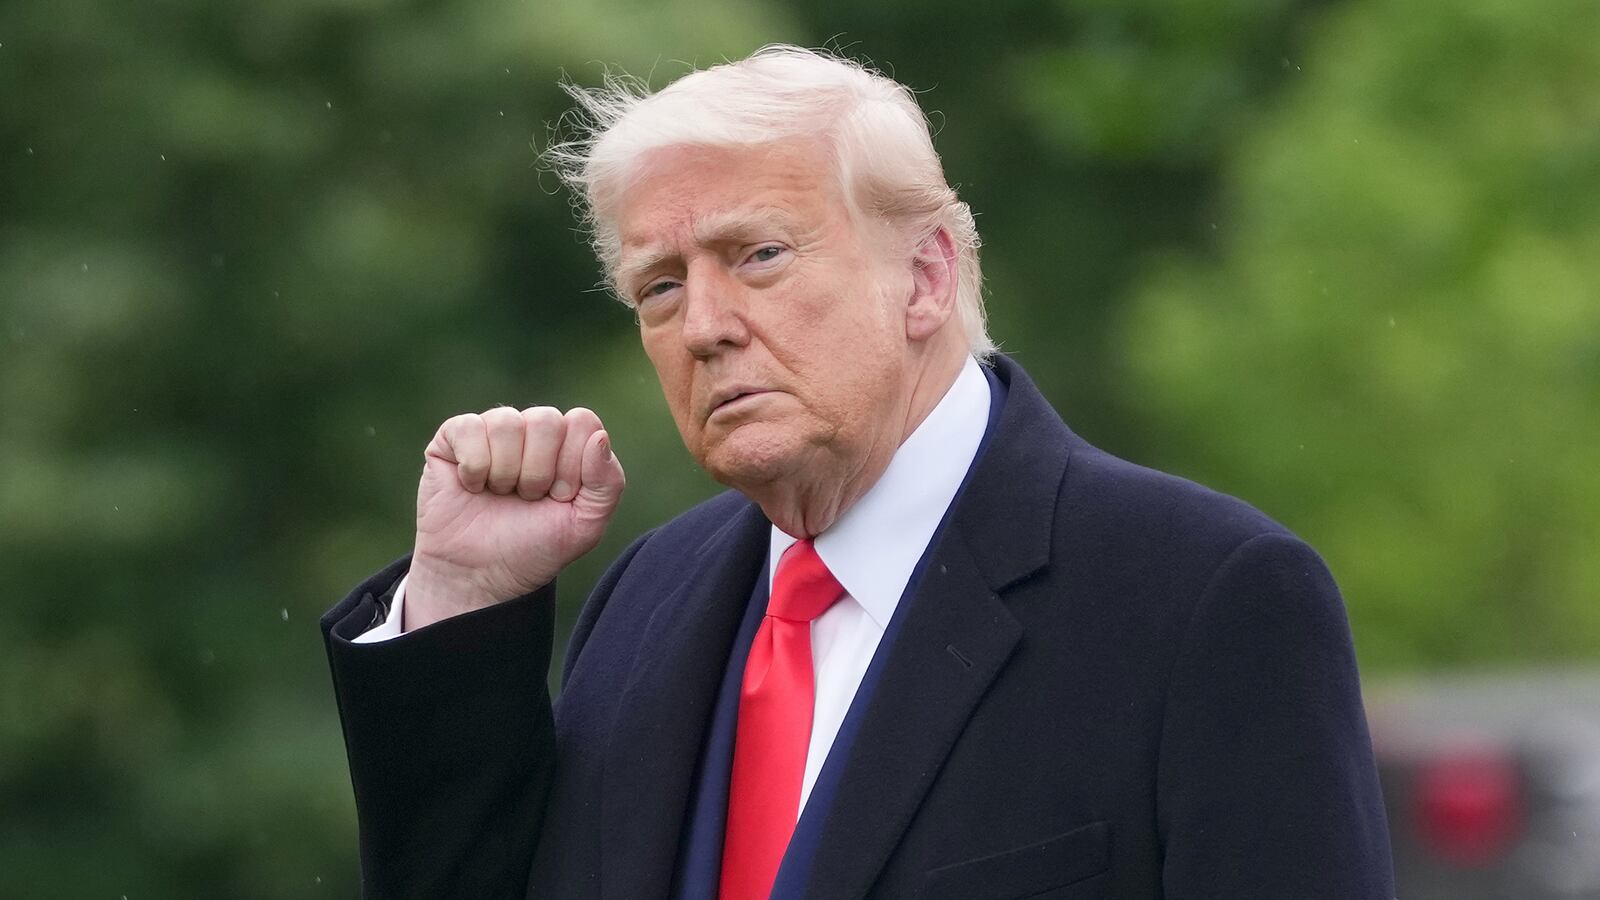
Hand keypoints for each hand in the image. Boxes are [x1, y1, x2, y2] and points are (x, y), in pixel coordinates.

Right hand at [405, 406, 625, 629]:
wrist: (480, 575)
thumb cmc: (534, 547)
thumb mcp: (586, 525)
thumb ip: (608, 483)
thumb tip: (599, 437)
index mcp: (567, 442)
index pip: (582, 421)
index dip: (573, 465)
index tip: (560, 497)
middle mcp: (531, 429)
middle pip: (546, 419)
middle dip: (539, 471)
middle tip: (528, 498)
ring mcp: (491, 430)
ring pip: (507, 422)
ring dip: (505, 472)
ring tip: (501, 495)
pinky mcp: (452, 438)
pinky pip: (468, 428)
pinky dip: (474, 467)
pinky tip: (473, 487)